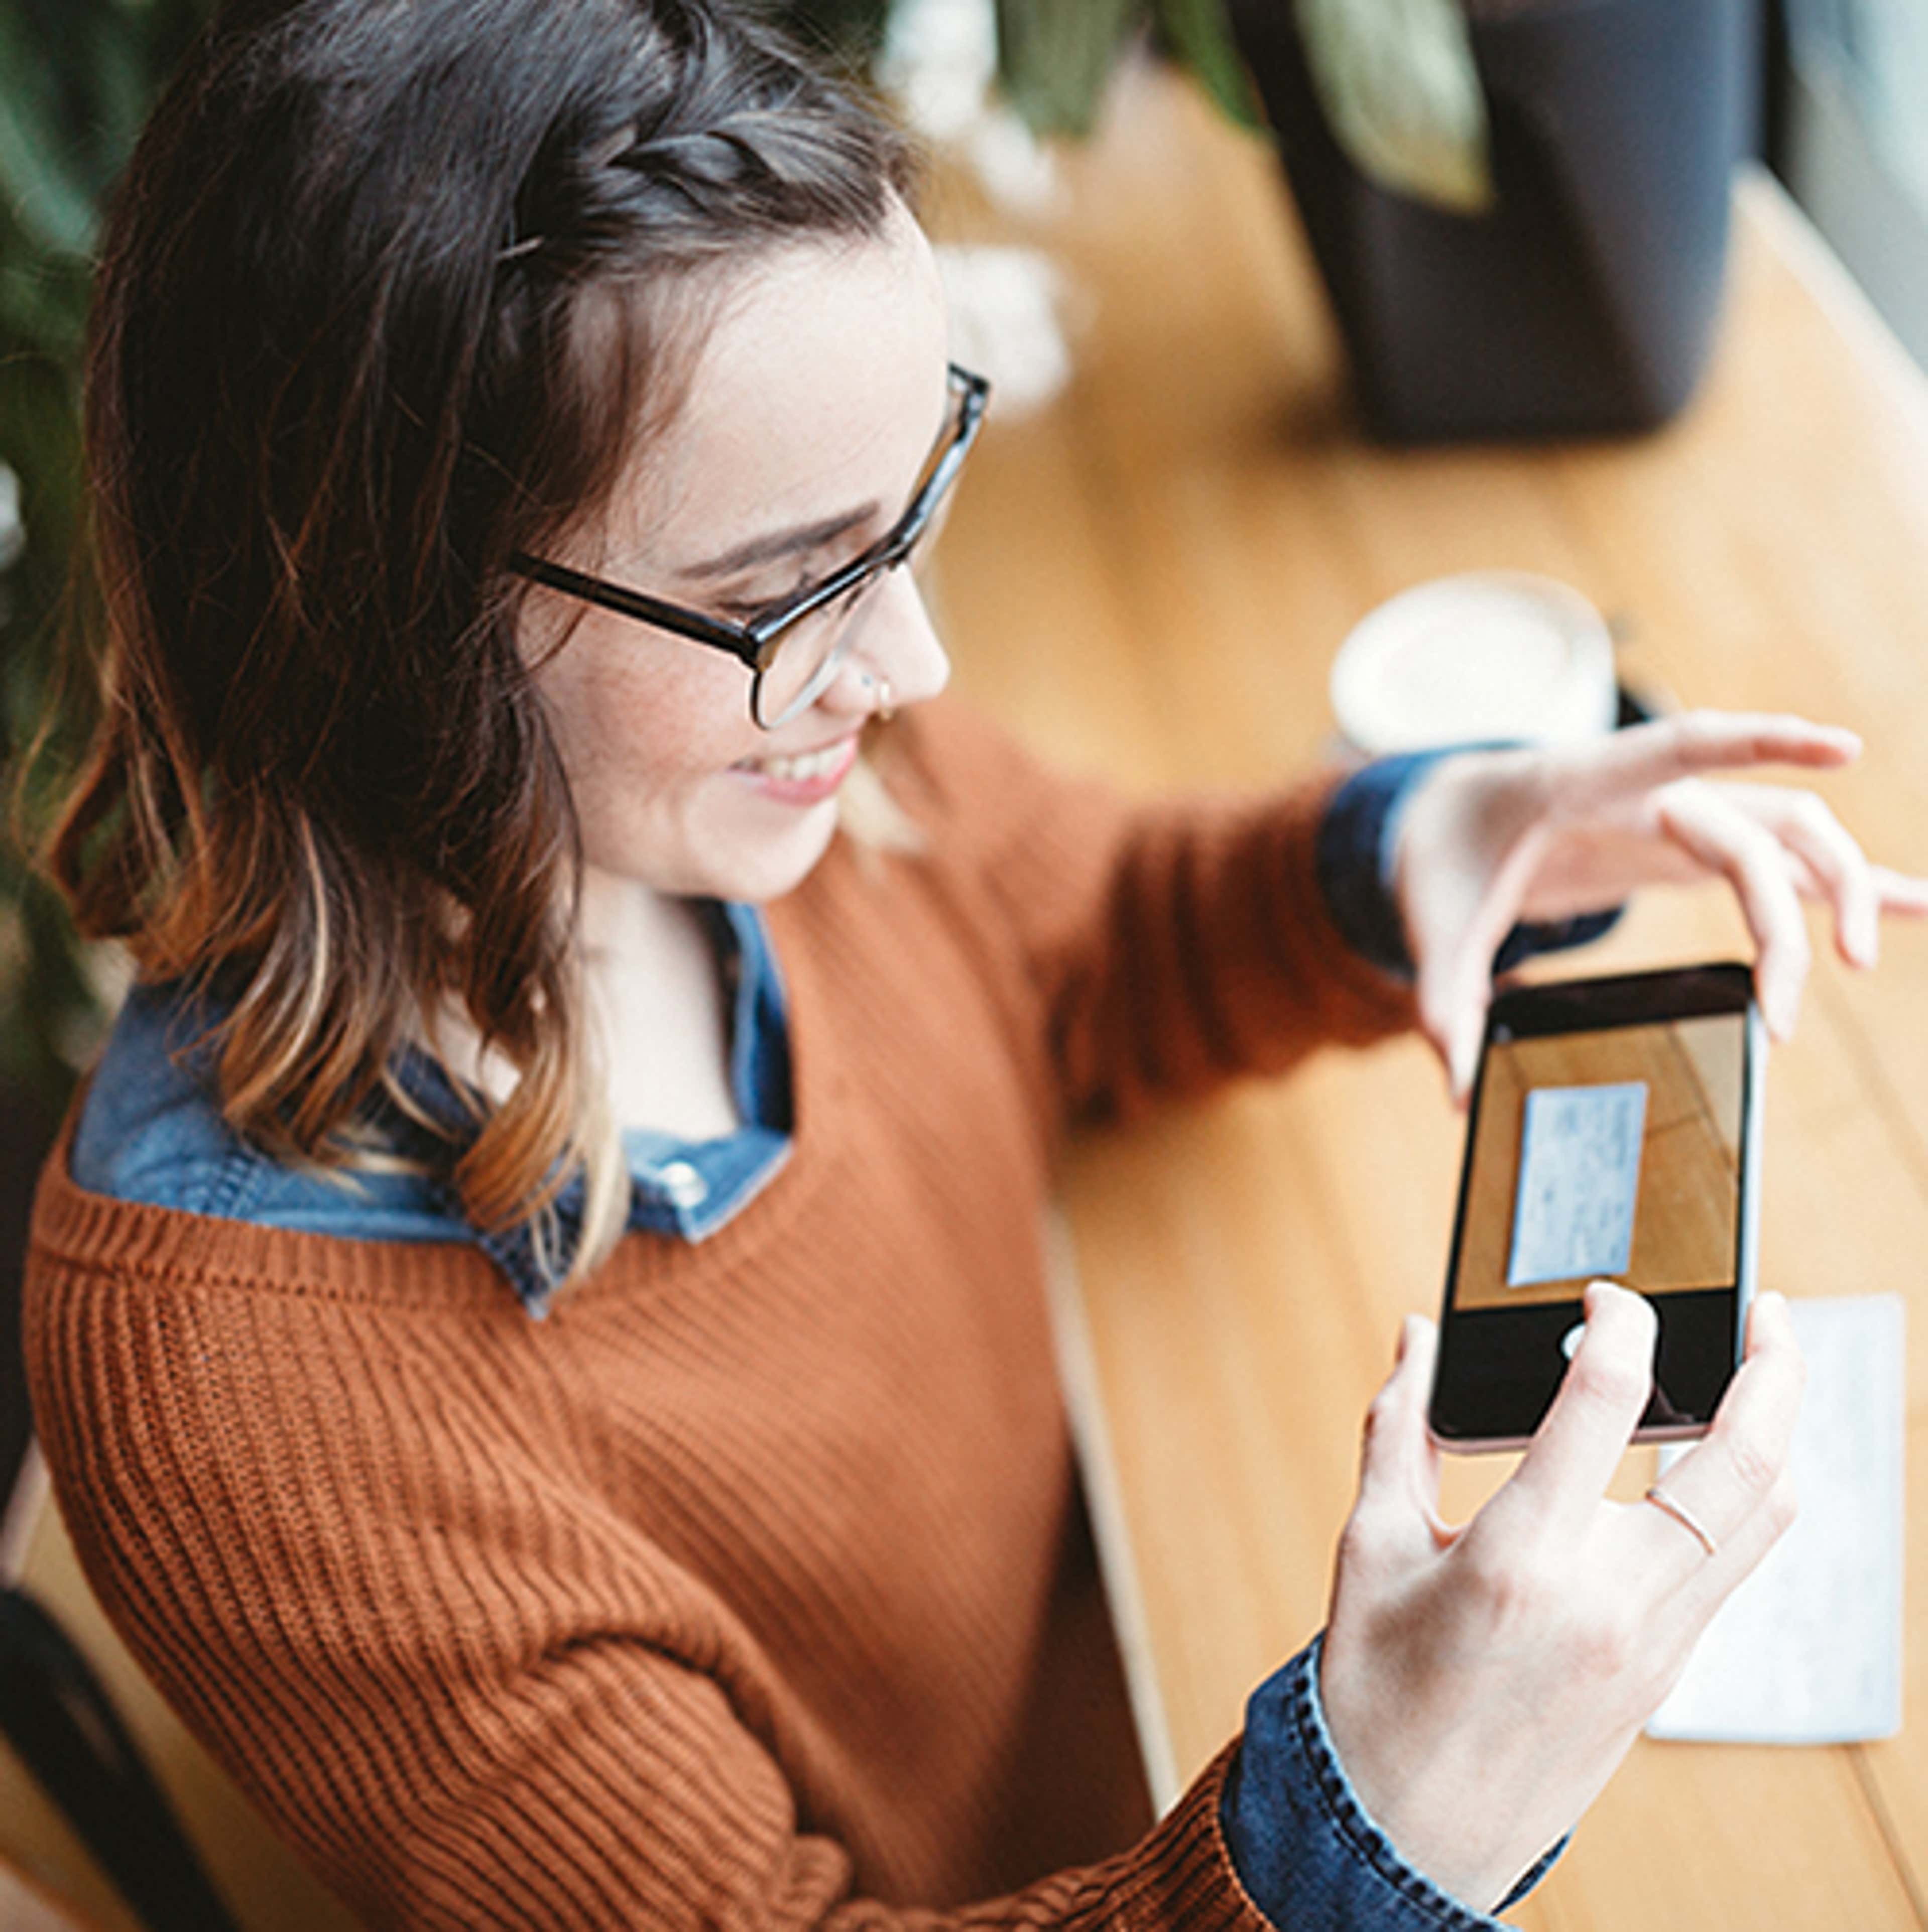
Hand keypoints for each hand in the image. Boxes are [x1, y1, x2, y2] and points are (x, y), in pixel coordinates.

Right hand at [1318, 1285, 1802, 1912]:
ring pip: (1767, 1519)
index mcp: (1520, 1558)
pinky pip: (1738, 1567)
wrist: (1409, 1833)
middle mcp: (1609, 1600)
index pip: (1606, 1400)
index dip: (1618, 1323)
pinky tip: (1712, 1465)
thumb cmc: (1377, 1689)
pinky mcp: (1668, 1671)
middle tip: (1766, 1310)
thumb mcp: (1370, 1546)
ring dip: (1781, 1435)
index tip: (1605, 1296)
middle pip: (1743, 1462)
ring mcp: (1655, 1644)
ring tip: (1764, 1376)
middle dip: (1775, 1368)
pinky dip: (1745, 1499)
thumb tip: (1417, 1337)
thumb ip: (1397, 1428)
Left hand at [1393, 712, 1927, 1097]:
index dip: (1763, 743)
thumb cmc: (1446, 854)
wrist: (1452, 817)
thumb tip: (1455, 1090)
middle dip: (1785, 916)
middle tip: (1785, 1012)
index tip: (1842, 747)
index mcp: (1583, 782)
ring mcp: (1682, 815)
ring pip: (1790, 835)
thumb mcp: (1429, 921)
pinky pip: (1784, 860)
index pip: (1685, 747)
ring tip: (1858, 964)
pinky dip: (1845, 883)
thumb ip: (1442, 1000)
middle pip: (1752, 831)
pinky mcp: (1696, 847)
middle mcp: (1649, 791)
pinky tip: (1913, 905)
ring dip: (1837, 891)